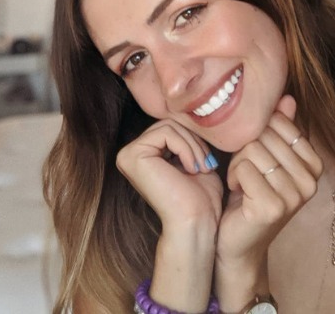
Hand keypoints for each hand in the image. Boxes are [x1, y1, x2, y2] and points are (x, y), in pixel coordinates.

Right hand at [116, 119, 223, 311]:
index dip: (194, 139)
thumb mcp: (196, 160)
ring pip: (169, 126)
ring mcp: (127, 155)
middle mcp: (130, 154)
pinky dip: (186, 148)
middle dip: (194, 141)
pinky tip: (191, 169)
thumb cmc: (201, 199)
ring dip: (193, 146)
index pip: (172, 126)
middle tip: (205, 166)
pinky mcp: (131, 156)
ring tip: (200, 168)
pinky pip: (167, 133)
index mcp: (143, 154)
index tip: (207, 163)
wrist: (197, 223)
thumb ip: (189, 139)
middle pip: (169, 123)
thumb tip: (196, 112)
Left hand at [215, 95, 322, 310]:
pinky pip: (243, 168)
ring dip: (237, 165)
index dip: (257, 134)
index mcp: (314, 164)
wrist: (238, 242)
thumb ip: (278, 129)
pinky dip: (234, 177)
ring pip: (252, 149)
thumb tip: (287, 97)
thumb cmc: (250, 196)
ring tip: (243, 184)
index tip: (256, 159)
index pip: (278, 123)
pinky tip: (239, 194)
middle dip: (245, 150)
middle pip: (264, 135)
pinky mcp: (272, 207)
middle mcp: (311, 180)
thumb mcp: (266, 159)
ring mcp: (294, 195)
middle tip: (246, 174)